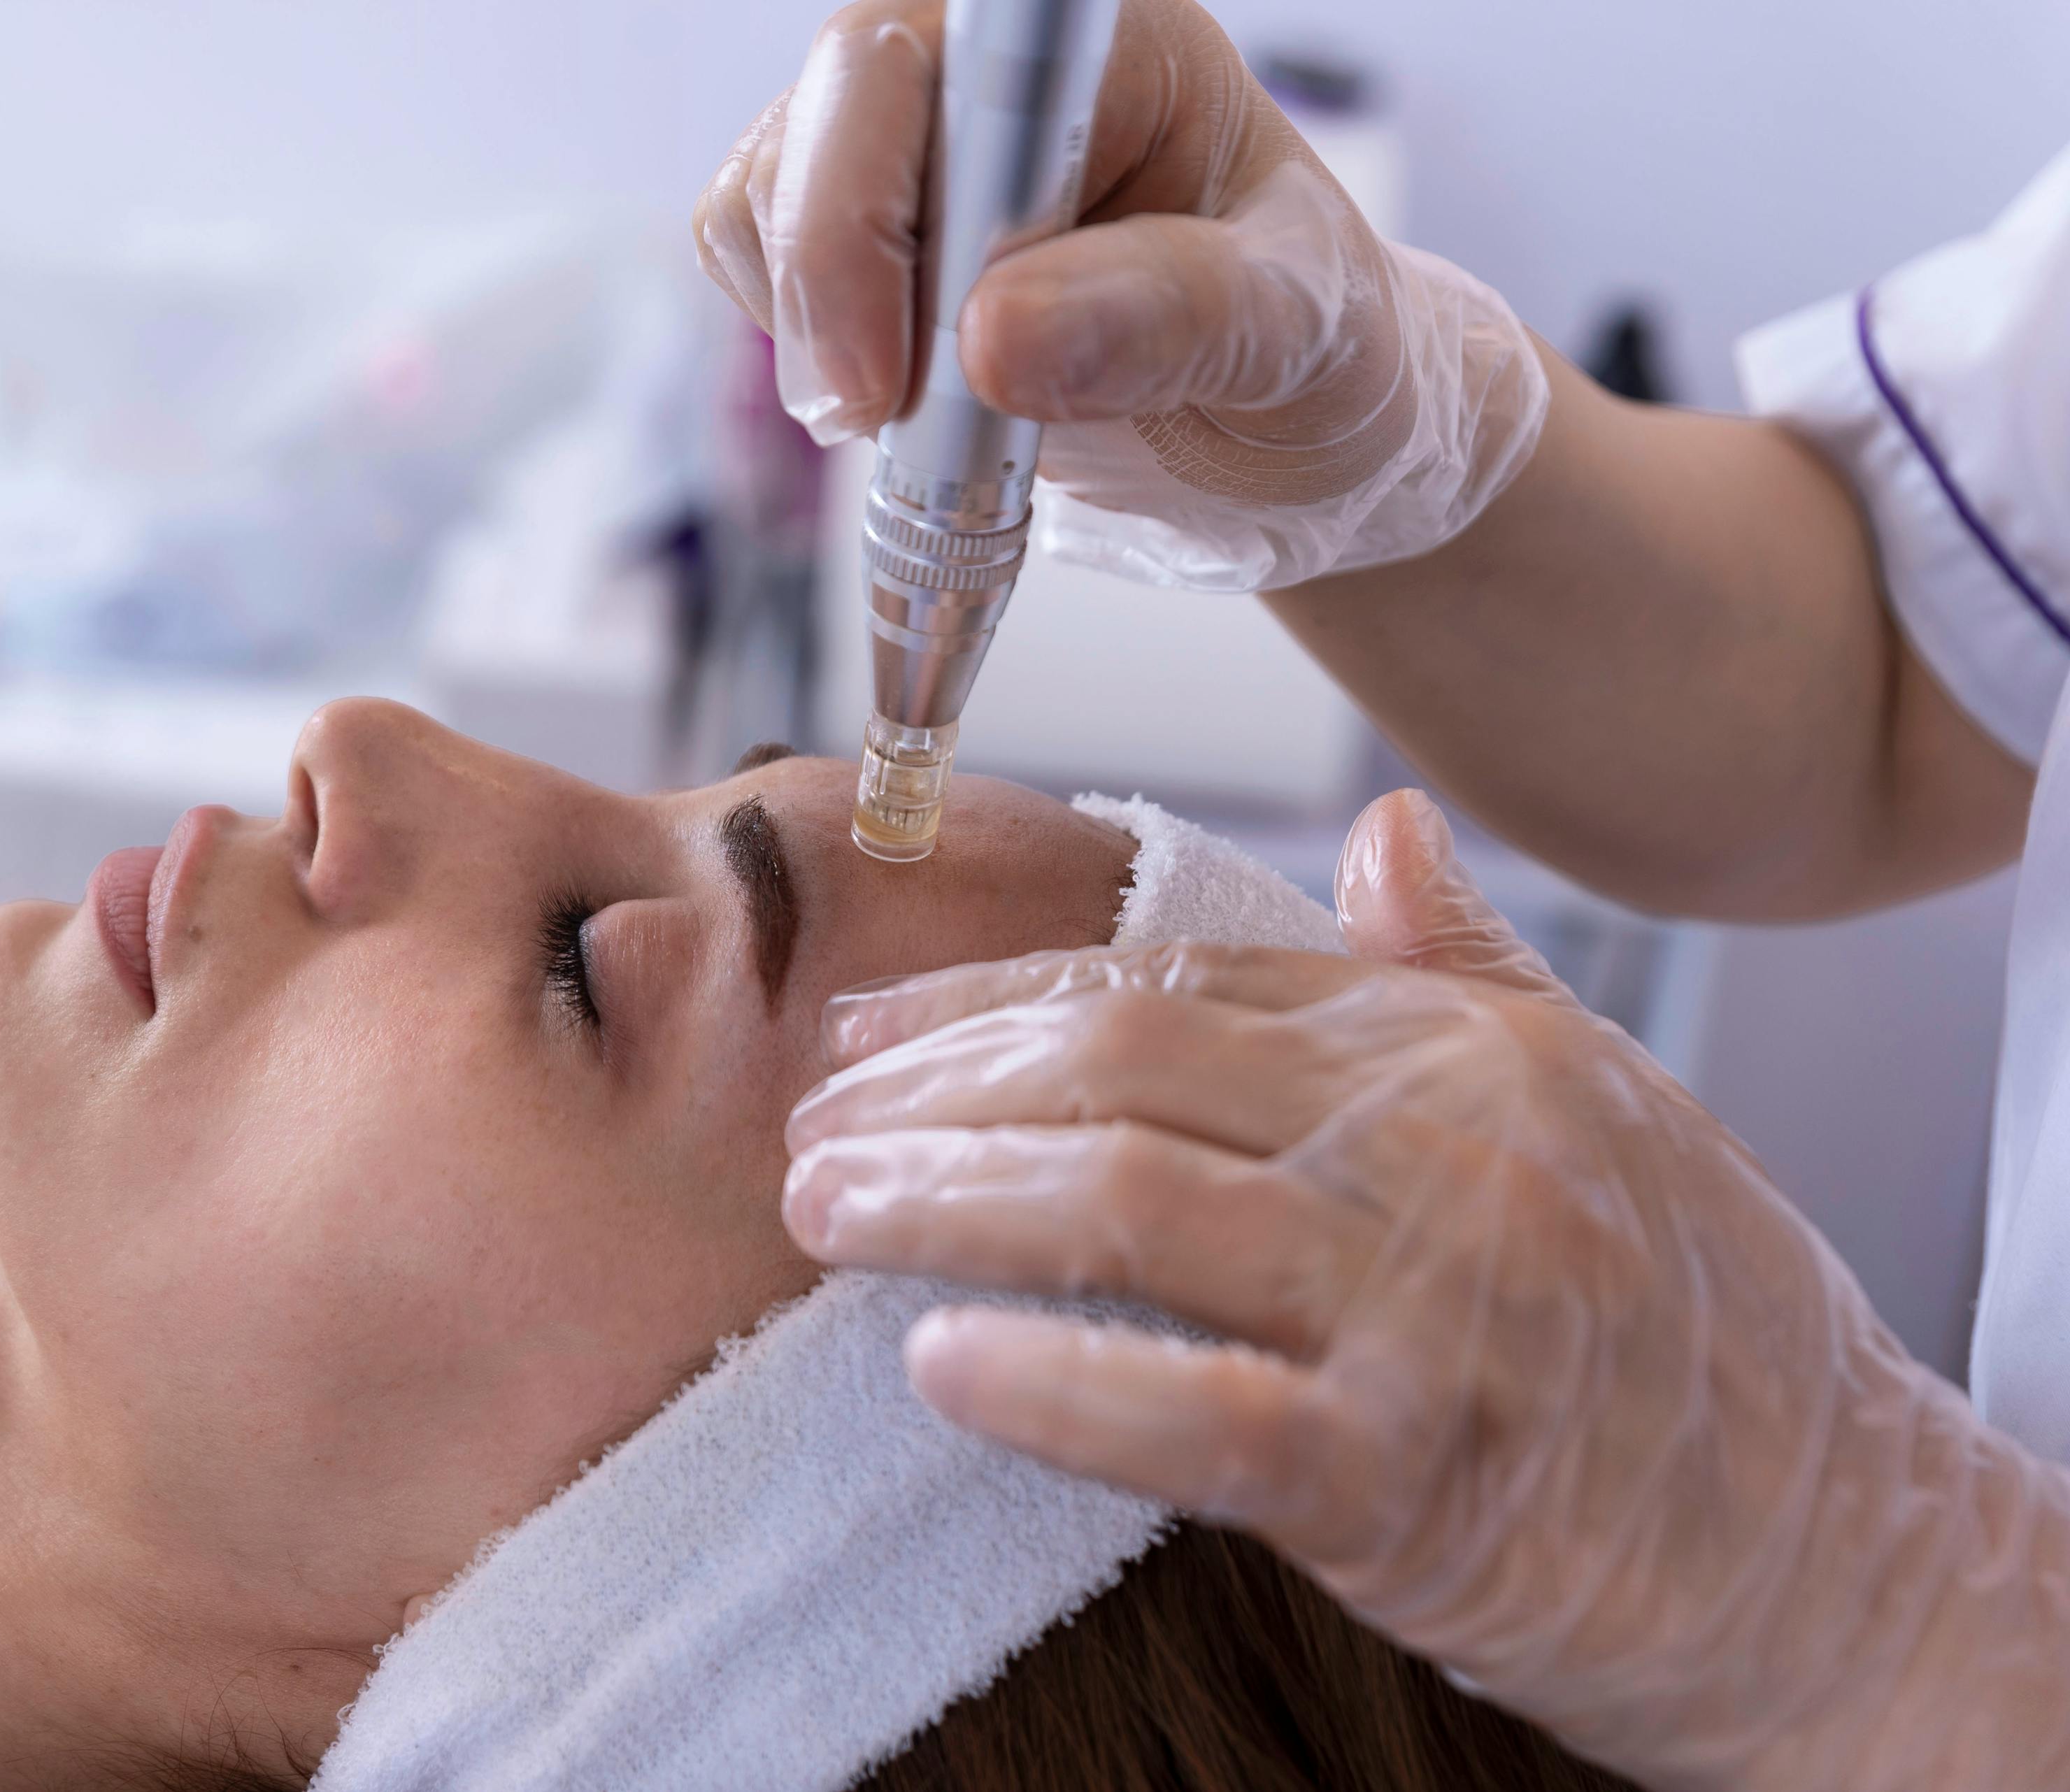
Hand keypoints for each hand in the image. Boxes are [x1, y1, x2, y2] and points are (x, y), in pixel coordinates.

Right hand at [693, 0, 1546, 589]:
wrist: (1287, 429)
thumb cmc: (1314, 356)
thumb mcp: (1296, 336)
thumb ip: (1169, 318)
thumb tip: (992, 340)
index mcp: (1101, 41)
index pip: (917, 58)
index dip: (864, 209)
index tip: (886, 381)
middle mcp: (986, 68)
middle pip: (816, 126)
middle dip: (828, 295)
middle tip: (885, 426)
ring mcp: (909, 147)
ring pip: (763, 206)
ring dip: (824, 345)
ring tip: (952, 428)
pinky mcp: (856, 231)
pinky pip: (761, 277)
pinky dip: (814, 363)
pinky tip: (917, 409)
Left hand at [781, 789, 2069, 1788]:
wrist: (1847, 1555)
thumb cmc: (1706, 1332)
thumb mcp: (1606, 1102)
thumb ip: (1463, 966)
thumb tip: (1381, 826)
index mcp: (1461, 1044)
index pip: (1174, 976)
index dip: (993, 998)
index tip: (866, 1036)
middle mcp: (1444, 1141)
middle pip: (1120, 1065)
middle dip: (934, 1090)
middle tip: (808, 1129)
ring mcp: (1435, 1304)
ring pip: (1127, 1203)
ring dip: (941, 1202)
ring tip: (819, 1213)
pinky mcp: (1422, 1478)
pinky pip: (1199, 1413)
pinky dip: (1055, 1384)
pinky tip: (937, 1363)